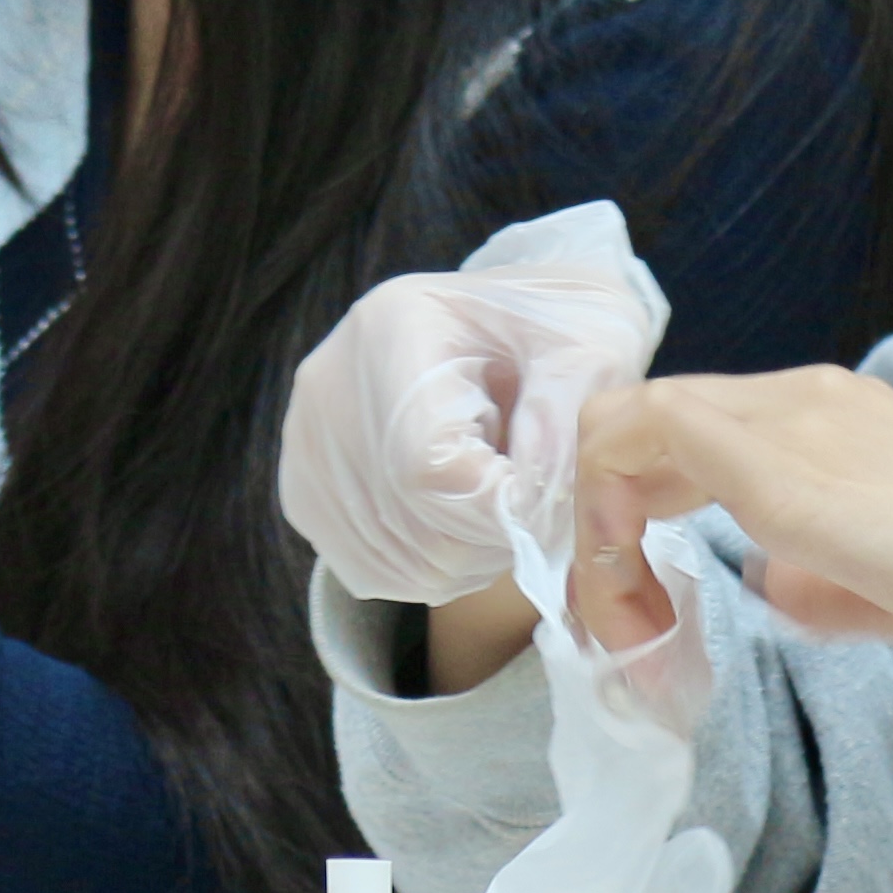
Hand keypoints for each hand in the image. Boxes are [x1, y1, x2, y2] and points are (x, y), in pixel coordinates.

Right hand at [279, 235, 666, 608]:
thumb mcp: (587, 347)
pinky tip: (463, 520)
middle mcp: (328, 384)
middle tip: (531, 501)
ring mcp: (307, 441)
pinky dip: (432, 568)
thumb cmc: (553, 329)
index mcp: (395, 327)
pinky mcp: (305, 489)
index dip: (498, 504)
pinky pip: (369, 569)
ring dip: (466, 557)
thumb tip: (527, 508)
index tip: (546, 496)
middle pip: (407, 517)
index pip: (429, 463)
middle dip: (489, 535)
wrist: (506, 323)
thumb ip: (565, 422)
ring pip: (392, 556)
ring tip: (499, 500)